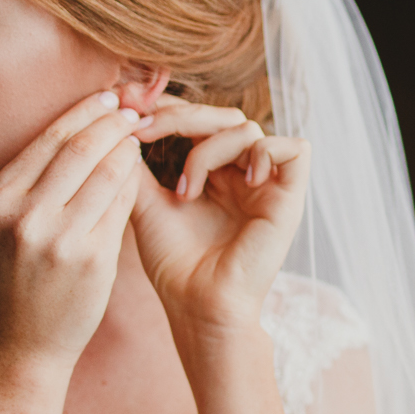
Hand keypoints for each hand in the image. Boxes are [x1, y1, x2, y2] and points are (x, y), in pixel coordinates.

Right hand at [0, 91, 147, 372]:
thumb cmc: (18, 280)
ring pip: (107, 173)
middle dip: (113, 122)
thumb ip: (33, 183)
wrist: (20, 346)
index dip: (84, 111)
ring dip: (129, 149)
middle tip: (135, 108)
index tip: (107, 98)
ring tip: (140, 137)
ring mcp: (57, 237)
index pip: (50, 138)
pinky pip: (121, 207)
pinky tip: (142, 173)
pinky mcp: (91, 259)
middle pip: (80, 147)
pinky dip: (134, 184)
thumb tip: (77, 129)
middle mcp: (23, 213)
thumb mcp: (7, 225)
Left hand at [128, 98, 309, 334]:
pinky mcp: (290, 199)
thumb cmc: (174, 264)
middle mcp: (242, 174)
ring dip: (209, 150)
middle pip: (223, 115)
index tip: (129, 111)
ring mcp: (267, 186)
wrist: (197, 306)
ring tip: (186, 191)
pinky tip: (240, 182)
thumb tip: (121, 121)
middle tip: (144, 131)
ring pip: (248, 129)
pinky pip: (293, 150)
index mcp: (214, 173)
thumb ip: (136, 163)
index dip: (169, 107)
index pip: (199, 119)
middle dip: (180, 116)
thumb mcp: (144, 203)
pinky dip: (265, 154)